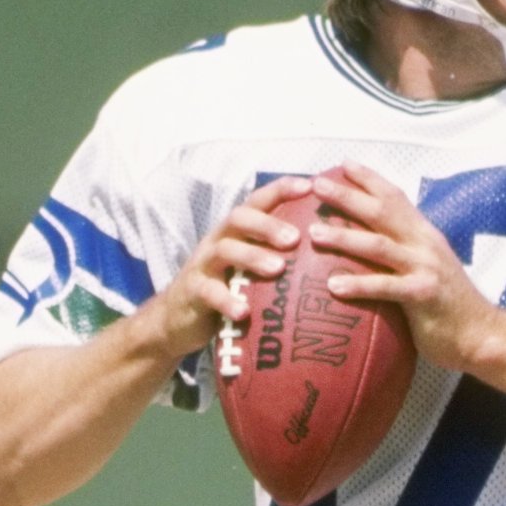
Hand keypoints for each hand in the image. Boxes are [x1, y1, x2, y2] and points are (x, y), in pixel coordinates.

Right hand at [151, 175, 309, 360]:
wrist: (177, 319)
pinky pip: (209, 292)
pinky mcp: (192, 292)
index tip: (310, 186)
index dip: (282, 189)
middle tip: (296, 238)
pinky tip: (245, 312)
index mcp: (237, 230)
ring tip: (278, 269)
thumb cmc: (226, 288)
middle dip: (268, 224)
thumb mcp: (249, 267)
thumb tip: (328, 251)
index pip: (258, 200)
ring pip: (225, 250)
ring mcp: (203, 264)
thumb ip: (278, 256)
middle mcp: (219, 239)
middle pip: (240, 218)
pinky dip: (227, 301)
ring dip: (252, 256)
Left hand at [313, 163, 499, 374]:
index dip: (369, 179)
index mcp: (424, 234)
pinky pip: (385, 287)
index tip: (342, 164)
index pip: (395, 197)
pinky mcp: (423, 295)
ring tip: (313, 233)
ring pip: (378, 245)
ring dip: (344, 236)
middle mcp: (424, 243)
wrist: (481, 333)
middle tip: (317, 186)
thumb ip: (404, 252)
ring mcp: (425, 267)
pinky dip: (358, 285)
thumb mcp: (427, 268)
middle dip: (348, 196)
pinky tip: (333, 286)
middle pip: (382, 212)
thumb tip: (370, 243)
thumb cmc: (447, 305)